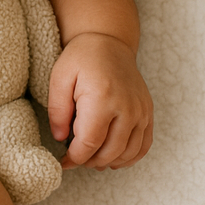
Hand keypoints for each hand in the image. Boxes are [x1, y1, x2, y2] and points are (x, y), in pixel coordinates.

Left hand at [47, 32, 152, 170]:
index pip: (90, 143)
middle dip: (89, 161)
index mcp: (102, 98)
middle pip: (110, 152)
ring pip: (128, 153)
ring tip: (91, 158)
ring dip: (109, 162)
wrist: (109, 41)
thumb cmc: (81, 58)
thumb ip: (57, 110)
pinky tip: (114, 157)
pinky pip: (144, 145)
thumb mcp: (60, 78)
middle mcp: (126, 107)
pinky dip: (129, 157)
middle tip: (75, 159)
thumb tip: (60, 139)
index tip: (63, 162)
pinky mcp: (148, 112)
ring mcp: (141, 111)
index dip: (75, 158)